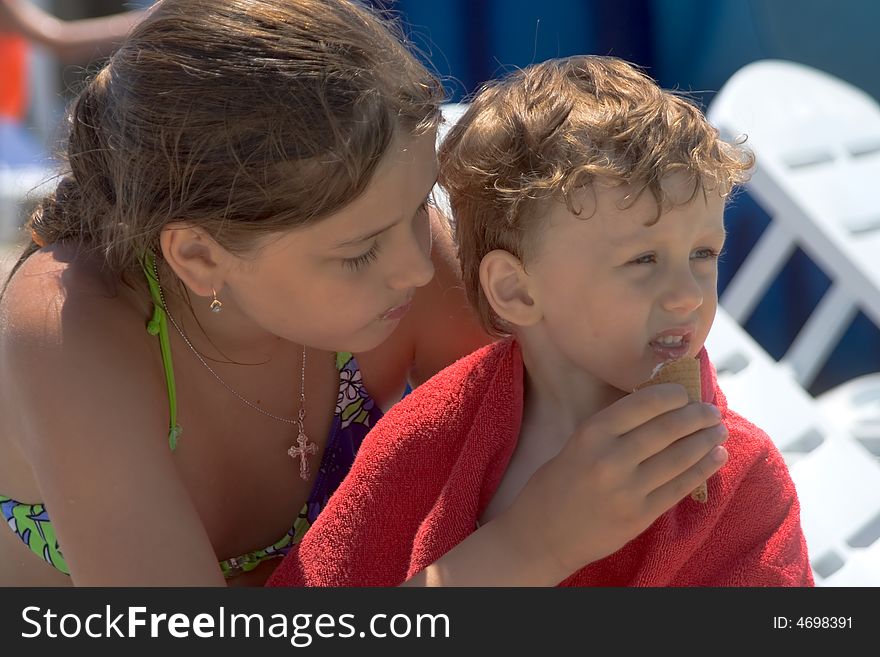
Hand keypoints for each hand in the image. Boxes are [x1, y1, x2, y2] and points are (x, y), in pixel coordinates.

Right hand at [499, 382, 727, 581]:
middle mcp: (611, 458)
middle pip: (668, 429)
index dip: (672, 395)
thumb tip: (659, 409)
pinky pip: (681, 487)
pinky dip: (703, 469)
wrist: (542, 534)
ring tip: (719, 430)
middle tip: (710, 410)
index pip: (643, 404)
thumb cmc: (557, 483)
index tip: (685, 393)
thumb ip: (613, 430)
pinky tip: (716, 456)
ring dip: (706, 440)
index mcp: (591, 433)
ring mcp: (628, 489)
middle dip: (696, 416)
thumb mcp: (577, 444)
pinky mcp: (640, 515)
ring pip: (680, 457)